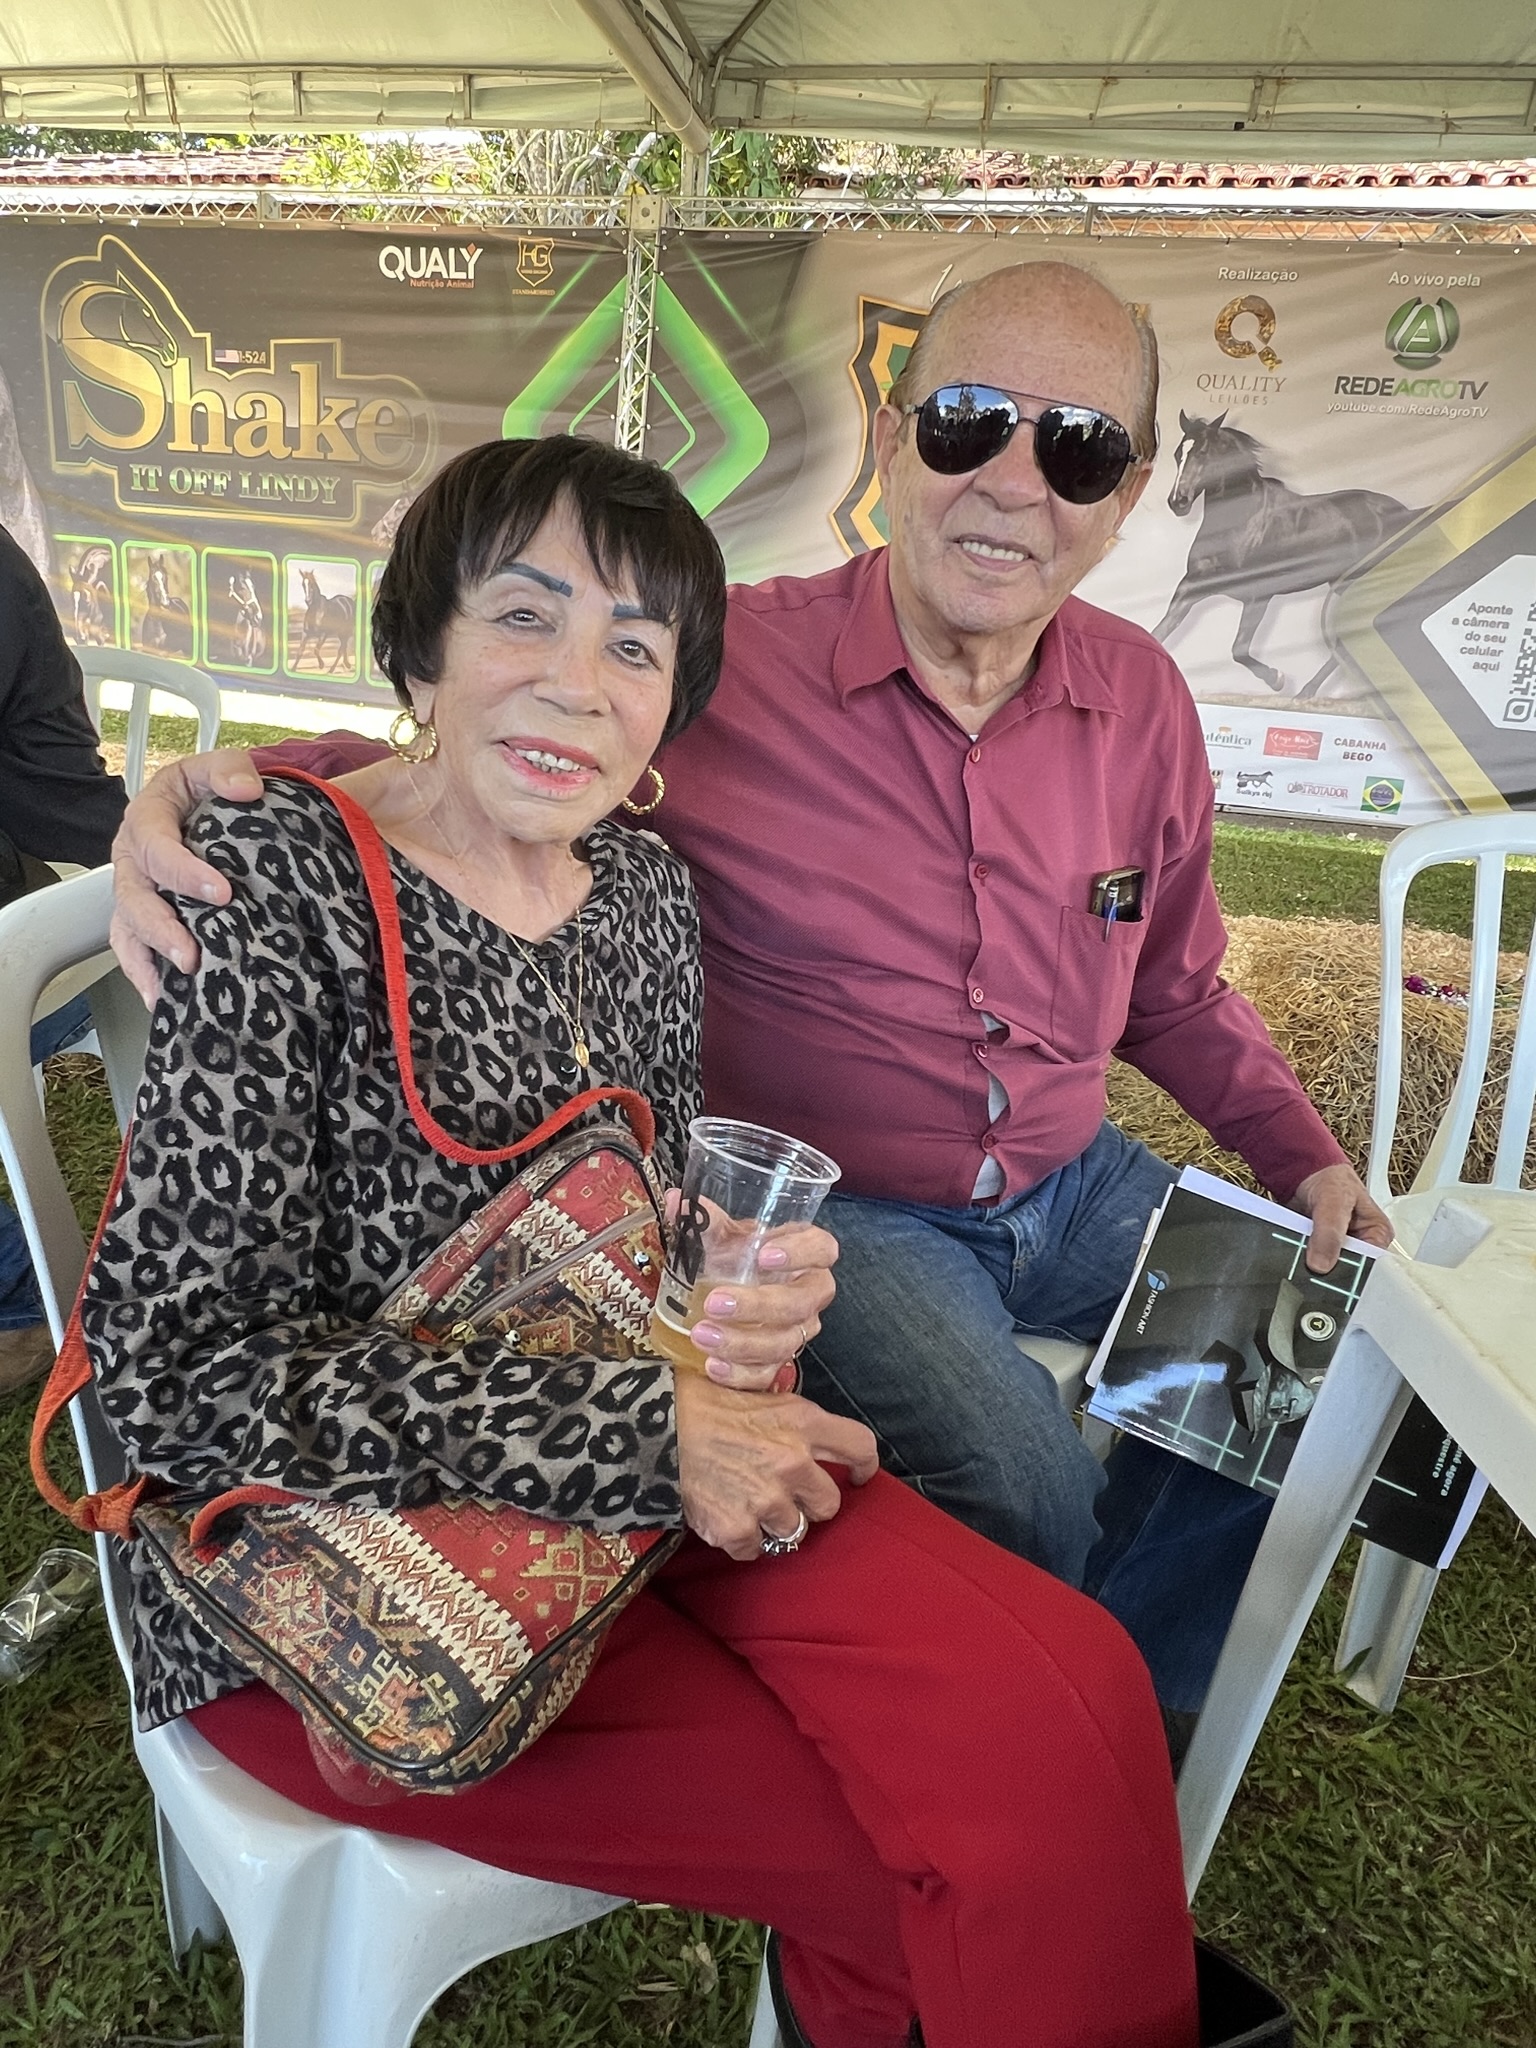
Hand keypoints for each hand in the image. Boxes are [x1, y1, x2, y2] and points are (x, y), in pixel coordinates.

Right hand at [110, 750, 264, 1003]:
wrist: (210, 807)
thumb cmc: (211, 790)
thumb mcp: (219, 767)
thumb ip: (230, 769)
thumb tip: (246, 788)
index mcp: (149, 817)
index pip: (156, 844)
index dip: (183, 871)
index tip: (221, 892)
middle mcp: (134, 856)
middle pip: (134, 896)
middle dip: (162, 927)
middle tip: (192, 953)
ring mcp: (136, 890)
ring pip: (128, 927)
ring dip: (151, 957)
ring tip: (178, 981)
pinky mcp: (145, 917)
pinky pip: (134, 949)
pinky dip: (146, 975)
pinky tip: (164, 999)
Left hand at [662, 1199, 836, 1393]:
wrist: (728, 1292)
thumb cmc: (736, 1257)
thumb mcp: (724, 1237)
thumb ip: (706, 1221)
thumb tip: (678, 1202)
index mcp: (808, 1254)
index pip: (823, 1249)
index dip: (800, 1253)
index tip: (763, 1255)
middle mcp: (810, 1293)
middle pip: (800, 1303)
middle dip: (758, 1306)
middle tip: (714, 1302)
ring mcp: (799, 1331)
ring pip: (784, 1343)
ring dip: (742, 1342)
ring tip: (701, 1335)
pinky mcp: (779, 1362)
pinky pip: (767, 1374)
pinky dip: (739, 1373)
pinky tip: (712, 1365)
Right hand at [673, 1372, 877, 1560]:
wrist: (651, 1428)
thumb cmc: (698, 1399)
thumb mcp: (752, 1389)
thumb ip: (786, 1410)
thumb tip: (801, 1422)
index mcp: (802, 1422)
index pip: (859, 1446)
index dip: (865, 1465)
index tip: (859, 1475)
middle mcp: (793, 1464)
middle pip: (829, 1504)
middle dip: (810, 1502)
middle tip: (786, 1492)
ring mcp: (767, 1501)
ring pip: (793, 1530)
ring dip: (774, 1521)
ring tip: (747, 1501)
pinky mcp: (737, 1529)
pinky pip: (754, 1548)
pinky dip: (740, 1538)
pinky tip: (724, 1514)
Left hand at [1291, 1162, 1393, 1272]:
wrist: (1304, 1172)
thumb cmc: (1330, 1179)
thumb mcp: (1334, 1202)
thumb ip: (1330, 1233)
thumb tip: (1322, 1264)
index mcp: (1378, 1235)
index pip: (1371, 1266)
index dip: (1352, 1276)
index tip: (1332, 1279)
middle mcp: (1362, 1244)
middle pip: (1348, 1272)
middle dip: (1329, 1273)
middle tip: (1311, 1273)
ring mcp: (1340, 1249)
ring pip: (1327, 1270)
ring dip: (1312, 1268)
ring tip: (1300, 1263)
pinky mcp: (1321, 1250)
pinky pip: (1311, 1263)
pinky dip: (1301, 1261)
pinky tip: (1293, 1258)